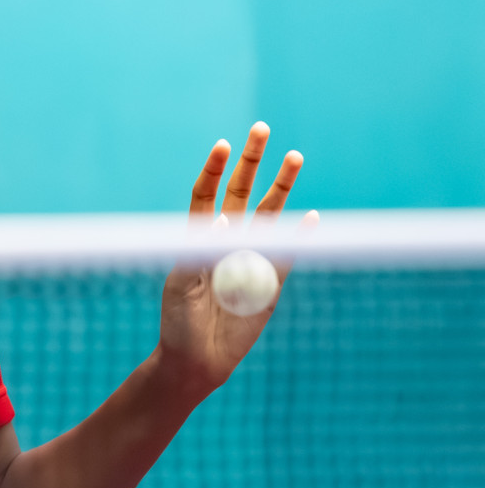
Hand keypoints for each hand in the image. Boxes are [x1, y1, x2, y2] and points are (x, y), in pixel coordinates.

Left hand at [157, 122, 317, 394]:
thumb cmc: (178, 320)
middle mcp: (224, 241)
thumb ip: (200, 253)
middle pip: (240, 192)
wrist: (196, 359)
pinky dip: (300, 235)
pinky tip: (311, 217)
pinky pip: (288, 253)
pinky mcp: (269, 281)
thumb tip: (223, 221)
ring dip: (281, 187)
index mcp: (196, 238)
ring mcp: (249, 258)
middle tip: (261, 128)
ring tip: (295, 156)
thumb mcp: (181, 283)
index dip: (214, 169)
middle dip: (251, 162)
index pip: (206, 194)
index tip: (222, 144)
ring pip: (268, 215)